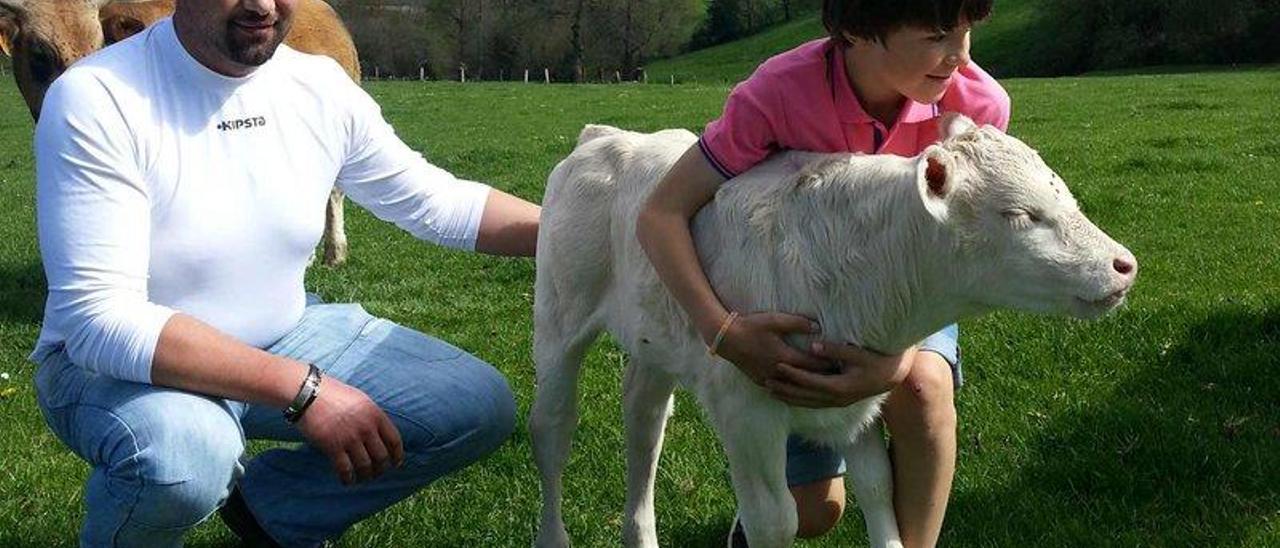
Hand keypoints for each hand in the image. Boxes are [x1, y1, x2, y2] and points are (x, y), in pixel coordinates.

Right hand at [296, 377, 403, 484]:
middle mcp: (366, 427)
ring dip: (365, 476)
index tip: (395, 463)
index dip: (397, 455)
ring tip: (362, 478)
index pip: (394, 440)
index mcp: (376, 414)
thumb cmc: (333, 394)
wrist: (307, 393)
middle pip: (381, 457)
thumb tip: (379, 433)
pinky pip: (345, 470)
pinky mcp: (333, 446)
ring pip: (365, 466)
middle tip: (376, 474)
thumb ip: (371, 416)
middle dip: (381, 469)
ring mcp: (350, 438)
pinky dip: (348, 479)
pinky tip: (347, 481)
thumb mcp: (360, 400)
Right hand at [711, 312, 829, 385]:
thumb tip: (818, 327)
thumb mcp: (775, 320)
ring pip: (793, 388)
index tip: (842, 366)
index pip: (813, 365)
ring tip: (822, 386)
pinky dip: (792, 390)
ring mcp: (768, 379)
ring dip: (807, 387)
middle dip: (822, 378)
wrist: (726, 338)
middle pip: (806, 379)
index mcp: (785, 357)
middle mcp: (779, 372)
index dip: (828, 365)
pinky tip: (799, 391)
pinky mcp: (760, 381)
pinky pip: (780, 390)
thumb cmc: (751, 326)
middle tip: (838, 379)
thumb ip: (798, 323)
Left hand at [764, 343, 915, 407]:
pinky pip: (814, 403)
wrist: (893, 377)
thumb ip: (835, 350)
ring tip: (770, 390)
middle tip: (765, 381)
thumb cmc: (878, 360)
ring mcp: (838, 403)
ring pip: (808, 403)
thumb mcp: (858, 353)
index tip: (778, 365)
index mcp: (841, 387)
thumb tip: (812, 346)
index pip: (811, 381)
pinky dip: (798, 400)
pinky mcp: (838, 402)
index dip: (794, 374)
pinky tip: (787, 396)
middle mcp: (837, 399)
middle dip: (785, 389)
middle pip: (805, 396)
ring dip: (788, 397)